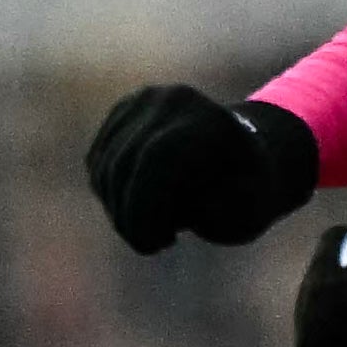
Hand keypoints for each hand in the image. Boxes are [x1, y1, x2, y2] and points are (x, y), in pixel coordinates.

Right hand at [85, 85, 318, 253]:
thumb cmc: (248, 194)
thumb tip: (184, 203)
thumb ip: (215, 211)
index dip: (144, 208)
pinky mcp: (122, 113)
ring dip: (118, 211)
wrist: (241, 156)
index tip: (157, 245)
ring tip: (150, 231)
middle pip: (124, 163)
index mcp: (211, 120)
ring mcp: (143, 101)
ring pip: (105, 167)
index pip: (155, 158)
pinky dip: (111, 195)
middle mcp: (173, 100)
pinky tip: (140, 208)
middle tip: (150, 246)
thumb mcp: (246, 213)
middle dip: (128, 217)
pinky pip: (98, 164)